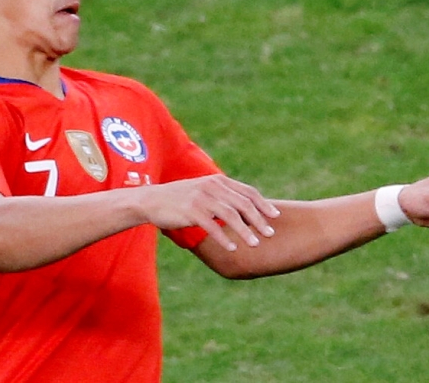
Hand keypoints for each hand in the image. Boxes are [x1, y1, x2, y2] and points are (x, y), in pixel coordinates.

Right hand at [134, 175, 280, 251]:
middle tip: (270, 233)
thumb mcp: (204, 192)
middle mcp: (212, 187)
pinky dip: (224, 237)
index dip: (263, 204)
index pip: (247, 192)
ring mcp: (202, 198)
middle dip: (259, 219)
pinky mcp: (191, 211)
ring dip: (245, 231)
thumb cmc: (181, 198)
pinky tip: (233, 248)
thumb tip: (246, 211)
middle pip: (242, 204)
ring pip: (230, 215)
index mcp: (218, 181)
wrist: (152, 200)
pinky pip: (212, 226)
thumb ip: (223, 197)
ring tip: (255, 244)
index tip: (276, 216)